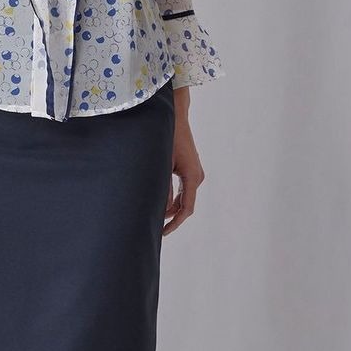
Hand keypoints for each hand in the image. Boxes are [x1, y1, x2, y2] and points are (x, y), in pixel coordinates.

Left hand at [162, 112, 205, 236]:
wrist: (174, 118)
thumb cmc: (167, 138)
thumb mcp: (162, 164)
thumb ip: (162, 187)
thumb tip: (159, 209)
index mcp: (192, 177)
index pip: (186, 208)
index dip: (175, 223)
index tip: (163, 232)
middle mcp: (196, 176)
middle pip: (185, 205)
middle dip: (171, 217)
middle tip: (154, 228)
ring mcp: (194, 173)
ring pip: (183, 198)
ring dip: (170, 207)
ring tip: (153, 216)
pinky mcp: (189, 169)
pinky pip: (182, 189)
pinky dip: (172, 197)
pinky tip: (159, 202)